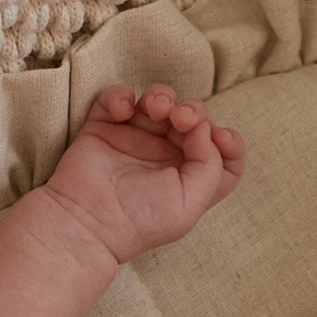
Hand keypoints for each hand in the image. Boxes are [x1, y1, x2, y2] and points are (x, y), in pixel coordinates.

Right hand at [44, 84, 246, 263]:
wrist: (87, 219)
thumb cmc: (140, 220)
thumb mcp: (190, 204)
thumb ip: (211, 166)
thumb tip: (204, 129)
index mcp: (190, 177)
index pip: (223, 152)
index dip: (229, 141)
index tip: (219, 137)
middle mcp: (165, 156)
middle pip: (194, 118)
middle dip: (193, 111)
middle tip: (181, 119)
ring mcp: (134, 138)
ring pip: (159, 101)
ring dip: (162, 96)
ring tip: (156, 109)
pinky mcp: (104, 127)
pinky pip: (117, 97)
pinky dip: (121, 96)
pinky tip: (122, 112)